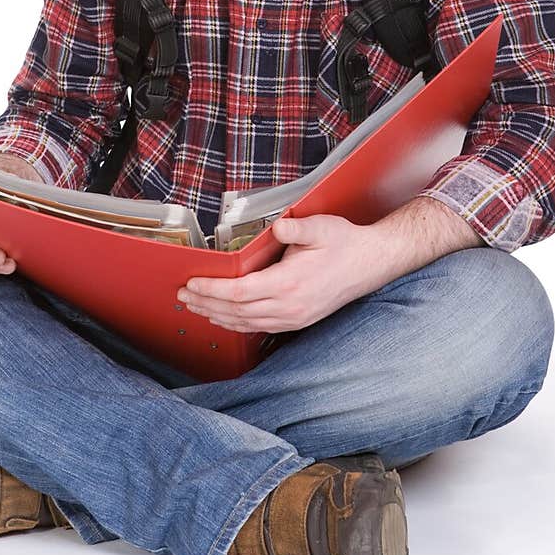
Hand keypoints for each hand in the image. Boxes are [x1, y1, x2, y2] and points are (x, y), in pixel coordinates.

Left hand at [176, 213, 372, 333]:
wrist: (371, 263)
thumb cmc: (345, 243)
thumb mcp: (321, 227)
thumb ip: (296, 228)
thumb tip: (277, 228)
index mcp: (290, 283)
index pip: (239, 292)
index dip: (212, 290)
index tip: (192, 284)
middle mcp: (289, 306)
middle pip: (236, 311)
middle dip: (205, 304)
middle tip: (183, 296)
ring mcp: (294, 316)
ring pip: (246, 323)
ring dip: (217, 316)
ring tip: (196, 307)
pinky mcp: (298, 320)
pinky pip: (259, 326)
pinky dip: (237, 323)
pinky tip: (225, 317)